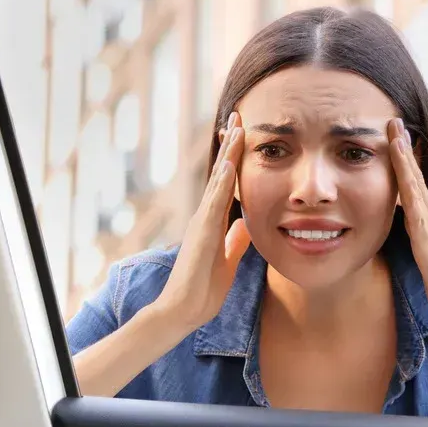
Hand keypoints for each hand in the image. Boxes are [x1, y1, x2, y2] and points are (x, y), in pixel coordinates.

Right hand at [152, 112, 252, 331]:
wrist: (182, 310)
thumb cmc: (202, 291)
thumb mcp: (228, 261)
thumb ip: (235, 242)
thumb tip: (245, 225)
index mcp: (213, 223)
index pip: (227, 184)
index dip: (235, 160)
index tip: (242, 135)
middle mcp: (205, 216)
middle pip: (221, 173)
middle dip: (230, 144)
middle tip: (239, 116)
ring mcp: (202, 222)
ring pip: (218, 180)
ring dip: (227, 153)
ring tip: (237, 126)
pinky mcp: (202, 232)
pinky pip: (214, 202)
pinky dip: (222, 181)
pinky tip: (229, 162)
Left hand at [387, 118, 427, 331]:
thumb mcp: (427, 261)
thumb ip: (418, 243)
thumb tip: (407, 233)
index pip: (414, 188)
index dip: (405, 164)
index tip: (395, 140)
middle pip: (416, 177)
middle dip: (404, 149)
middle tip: (394, 121)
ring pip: (416, 184)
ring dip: (405, 157)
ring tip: (396, 131)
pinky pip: (415, 202)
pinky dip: (408, 182)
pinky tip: (400, 168)